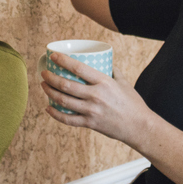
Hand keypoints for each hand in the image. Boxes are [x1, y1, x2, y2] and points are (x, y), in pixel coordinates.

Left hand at [41, 53, 156, 147]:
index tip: (53, 56)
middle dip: (50, 77)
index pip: (78, 68)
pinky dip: (55, 114)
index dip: (63, 61)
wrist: (139, 127)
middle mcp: (96, 96)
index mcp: (104, 82)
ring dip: (49, 92)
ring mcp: (91, 111)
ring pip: (63, 101)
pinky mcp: (90, 124)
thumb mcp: (124, 82)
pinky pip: (68, 119)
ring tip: (44, 86)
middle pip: (66, 85)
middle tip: (44, 73)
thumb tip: (104, 61)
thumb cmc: (133, 103)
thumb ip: (113, 71)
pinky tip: (48, 108)